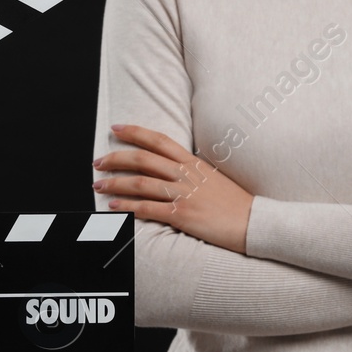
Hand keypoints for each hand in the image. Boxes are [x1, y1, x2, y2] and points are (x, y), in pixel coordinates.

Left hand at [95, 124, 252, 253]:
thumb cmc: (235, 203)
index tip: (116, 128)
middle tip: (98, 162)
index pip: (159, 140)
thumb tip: (171, 169)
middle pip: (143, 159)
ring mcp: (183, 195)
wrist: (254, 223)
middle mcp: (186, 175)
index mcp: (193, 163)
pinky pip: (147, 208)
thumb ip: (191, 172)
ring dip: (115, 183)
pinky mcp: (181, 216)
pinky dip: (127, 206)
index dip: (135, 132)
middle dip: (116, 158)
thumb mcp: (213, 178)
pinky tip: (113, 206)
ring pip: (140, 183)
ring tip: (98, 185)